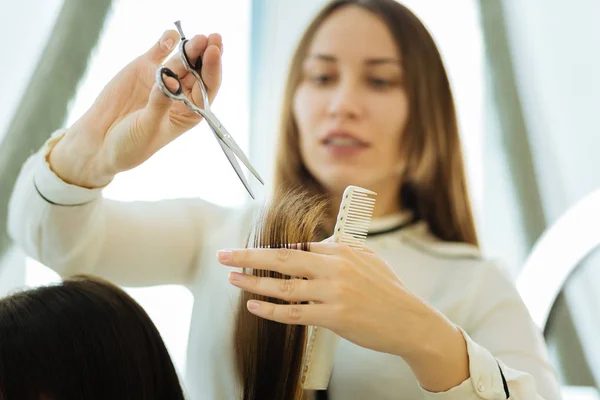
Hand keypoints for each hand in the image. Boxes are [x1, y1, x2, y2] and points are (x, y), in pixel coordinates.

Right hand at [49, 29, 222, 187]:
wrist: (99, 142)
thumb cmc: (130, 144)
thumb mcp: (148, 127)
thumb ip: (159, 104)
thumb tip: (170, 81)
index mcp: (189, 112)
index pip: (207, 88)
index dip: (213, 69)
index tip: (214, 53)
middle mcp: (180, 93)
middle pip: (199, 70)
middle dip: (207, 54)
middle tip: (214, 38)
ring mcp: (163, 78)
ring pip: (182, 59)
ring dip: (191, 47)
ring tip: (198, 38)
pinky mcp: (144, 68)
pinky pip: (159, 51)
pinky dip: (167, 41)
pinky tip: (173, 35)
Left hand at [218, 242, 469, 391]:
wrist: (409, 322)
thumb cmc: (387, 291)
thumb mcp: (368, 259)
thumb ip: (339, 250)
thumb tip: (310, 246)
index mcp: (341, 249)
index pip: (297, 246)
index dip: (269, 251)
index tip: (249, 253)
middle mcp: (335, 267)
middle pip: (282, 258)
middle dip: (248, 256)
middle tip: (224, 256)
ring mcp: (334, 292)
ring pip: (284, 286)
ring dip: (254, 283)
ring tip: (234, 280)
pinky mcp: (334, 317)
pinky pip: (294, 313)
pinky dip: (271, 310)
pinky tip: (254, 307)